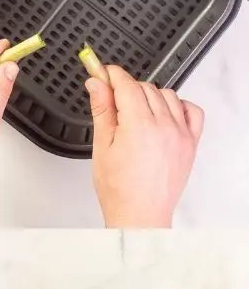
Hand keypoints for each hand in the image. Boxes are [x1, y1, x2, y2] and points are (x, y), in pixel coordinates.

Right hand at [87, 66, 203, 227]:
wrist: (140, 215)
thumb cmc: (119, 190)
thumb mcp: (101, 146)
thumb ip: (102, 110)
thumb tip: (97, 84)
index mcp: (138, 125)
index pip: (127, 84)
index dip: (112, 75)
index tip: (103, 72)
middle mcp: (164, 125)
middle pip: (146, 88)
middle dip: (127, 88)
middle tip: (112, 99)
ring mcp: (180, 133)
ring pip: (167, 95)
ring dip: (151, 96)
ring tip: (136, 112)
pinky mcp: (191, 143)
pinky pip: (192, 111)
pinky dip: (179, 106)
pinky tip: (165, 114)